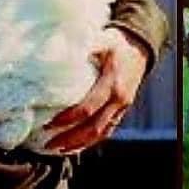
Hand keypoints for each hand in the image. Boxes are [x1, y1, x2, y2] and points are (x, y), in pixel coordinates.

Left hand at [42, 26, 147, 152]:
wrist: (140, 49)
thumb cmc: (117, 44)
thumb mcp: (104, 39)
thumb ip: (87, 44)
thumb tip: (62, 48)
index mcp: (113, 84)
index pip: (88, 108)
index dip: (68, 119)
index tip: (49, 123)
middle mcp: (119, 100)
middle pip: (93, 128)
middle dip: (70, 139)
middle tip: (49, 144)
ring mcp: (121, 108)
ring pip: (100, 134)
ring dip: (79, 145)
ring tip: (58, 149)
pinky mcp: (121, 112)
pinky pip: (106, 132)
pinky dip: (89, 142)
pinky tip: (74, 146)